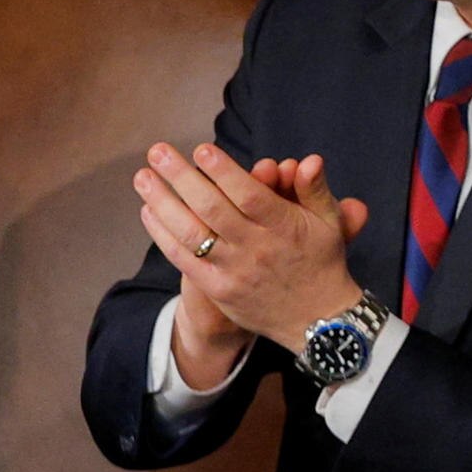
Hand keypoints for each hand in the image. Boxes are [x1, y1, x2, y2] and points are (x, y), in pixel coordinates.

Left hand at [138, 144, 369, 379]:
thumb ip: (313, 188)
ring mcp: (234, 271)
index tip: (201, 150)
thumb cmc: (320, 261)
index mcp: (284, 227)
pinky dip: (163, 234)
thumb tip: (307, 160)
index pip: (250, 195)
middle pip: (213, 209)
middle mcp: (256, 248)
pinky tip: (148, 210)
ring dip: (163, 203)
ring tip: (142, 177)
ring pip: (192, 233)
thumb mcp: (328, 222)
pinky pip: (184, 259)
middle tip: (157, 151)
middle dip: (182, 178)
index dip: (224, 172)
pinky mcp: (218, 290)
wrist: (316, 322)